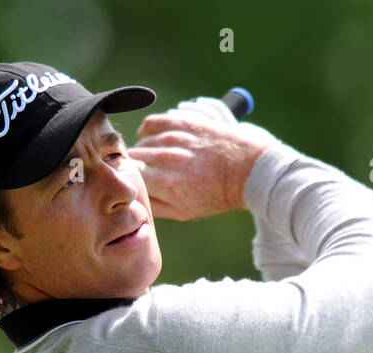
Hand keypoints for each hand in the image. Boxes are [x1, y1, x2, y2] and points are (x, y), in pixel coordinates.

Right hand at [129, 107, 276, 220]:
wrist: (247, 170)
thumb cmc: (217, 195)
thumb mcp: (184, 212)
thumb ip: (154, 206)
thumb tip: (133, 198)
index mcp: (165, 183)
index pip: (127, 176)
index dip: (124, 180)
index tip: (128, 184)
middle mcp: (166, 158)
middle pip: (130, 158)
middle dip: (132, 167)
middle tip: (141, 174)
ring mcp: (175, 137)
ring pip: (140, 142)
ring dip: (142, 151)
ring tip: (153, 161)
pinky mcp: (183, 122)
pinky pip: (152, 122)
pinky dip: (147, 131)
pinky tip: (152, 139)